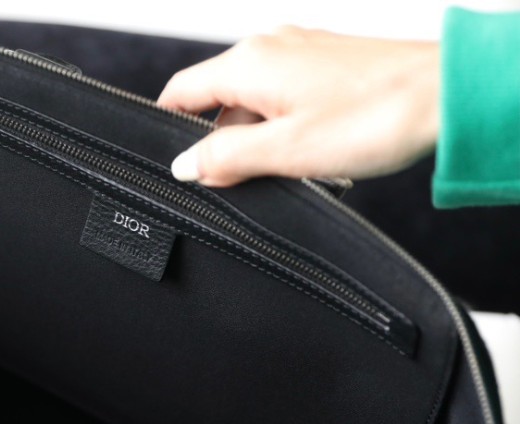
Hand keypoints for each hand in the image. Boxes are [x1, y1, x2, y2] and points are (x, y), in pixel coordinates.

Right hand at [158, 26, 439, 186]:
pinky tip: (310, 154)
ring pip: (253, 101)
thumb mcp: (285, 151)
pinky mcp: (326, 63)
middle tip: (240, 183)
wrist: (447, 96)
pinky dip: (284, 127)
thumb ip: (225, 159)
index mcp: (248, 63)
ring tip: (290, 171)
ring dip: (258, 140)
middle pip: (217, 101)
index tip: (168, 163)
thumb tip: (185, 166)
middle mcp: (270, 48)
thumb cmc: (377, 116)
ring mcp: (300, 52)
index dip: (167, 130)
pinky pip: (284, 97)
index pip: (180, 93)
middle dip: (220, 144)